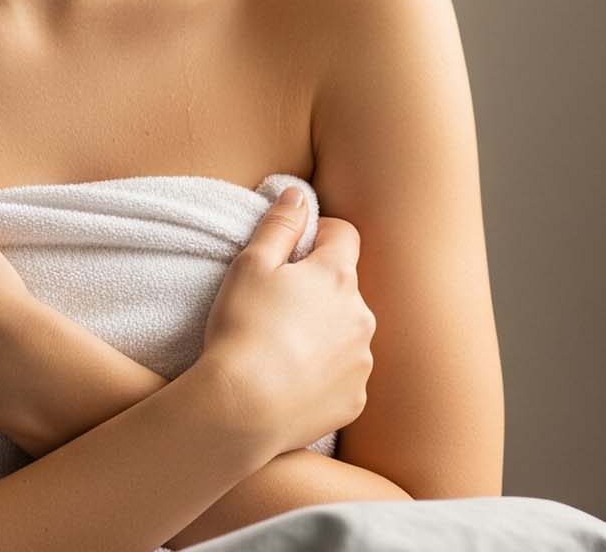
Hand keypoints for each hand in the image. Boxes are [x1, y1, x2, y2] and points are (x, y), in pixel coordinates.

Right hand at [197, 184, 374, 457]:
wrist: (242, 409)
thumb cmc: (243, 330)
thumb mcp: (250, 265)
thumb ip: (280, 225)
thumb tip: (299, 195)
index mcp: (337, 276)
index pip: (345, 235)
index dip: (321, 235)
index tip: (296, 251)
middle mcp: (362, 315)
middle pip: (346, 288)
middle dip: (320, 292)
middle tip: (279, 308)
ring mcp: (362, 360)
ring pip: (349, 334)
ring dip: (327, 335)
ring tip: (284, 351)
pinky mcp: (356, 398)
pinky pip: (346, 378)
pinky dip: (325, 377)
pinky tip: (293, 383)